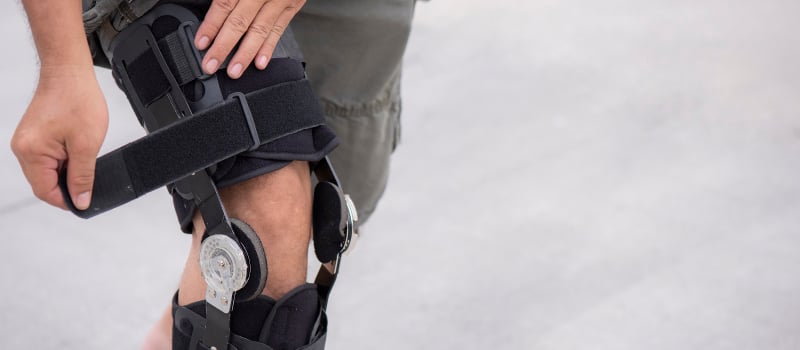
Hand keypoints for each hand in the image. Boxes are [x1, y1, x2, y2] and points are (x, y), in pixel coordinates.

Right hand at [10, 65, 107, 209]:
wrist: (70, 72)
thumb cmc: (77, 100)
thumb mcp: (87, 145)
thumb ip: (82, 177)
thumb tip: (80, 201)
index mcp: (30, 152)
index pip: (45, 192)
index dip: (67, 201)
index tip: (84, 203)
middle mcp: (22, 148)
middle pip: (44, 183)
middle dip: (67, 186)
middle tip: (89, 180)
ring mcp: (26, 141)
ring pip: (46, 172)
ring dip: (66, 172)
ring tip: (84, 158)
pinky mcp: (33, 136)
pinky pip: (46, 159)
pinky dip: (63, 161)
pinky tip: (76, 152)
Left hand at [194, 0, 305, 78]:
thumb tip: (211, 7)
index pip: (224, 4)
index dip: (211, 25)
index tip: (201, 42)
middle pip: (240, 22)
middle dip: (224, 46)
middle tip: (211, 65)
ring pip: (260, 30)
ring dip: (246, 53)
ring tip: (234, 71)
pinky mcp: (292, 5)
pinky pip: (279, 29)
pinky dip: (269, 47)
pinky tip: (260, 62)